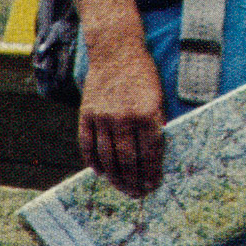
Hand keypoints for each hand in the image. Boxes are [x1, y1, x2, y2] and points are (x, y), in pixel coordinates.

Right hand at [77, 32, 165, 197]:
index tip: (153, 185)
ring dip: (116, 178)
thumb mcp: (159, 98)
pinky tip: (101, 173)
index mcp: (146, 114)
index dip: (151, 173)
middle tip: (138, 194)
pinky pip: (87, 145)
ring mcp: (102, 117)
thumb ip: (157, 125)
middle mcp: (123, 118)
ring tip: (122, 188)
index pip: (150, 153)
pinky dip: (93, 162)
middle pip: (128, 160)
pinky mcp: (86, 114)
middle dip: (134, 181)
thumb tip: (155, 157)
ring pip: (108, 157)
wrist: (116, 51)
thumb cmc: (143, 75)